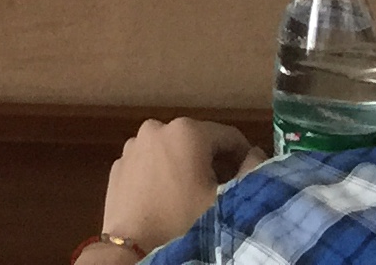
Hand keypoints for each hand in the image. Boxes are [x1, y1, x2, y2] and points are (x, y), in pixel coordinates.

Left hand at [100, 118, 256, 253]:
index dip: (244, 158)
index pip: (229, 136)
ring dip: (187, 168)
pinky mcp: (119, 164)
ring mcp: (133, 145)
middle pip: (199, 142)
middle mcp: (156, 128)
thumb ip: (252, 170)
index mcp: (186, 130)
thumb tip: (256, 154)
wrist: (135, 247)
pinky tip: (167, 200)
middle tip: (222, 193)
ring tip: (194, 199)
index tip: (247, 181)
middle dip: (214, 164)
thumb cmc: (185, 220)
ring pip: (173, 151)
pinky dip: (162, 174)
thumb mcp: (228, 198)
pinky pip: (150, 163)